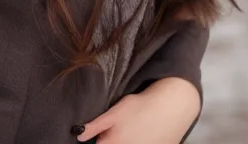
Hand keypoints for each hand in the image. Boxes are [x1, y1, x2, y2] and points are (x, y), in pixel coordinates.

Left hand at [75, 78, 200, 142]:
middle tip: (115, 129)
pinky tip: (138, 133)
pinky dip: (136, 140)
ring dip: (122, 140)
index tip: (98, 134)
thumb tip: (79, 135)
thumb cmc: (140, 107)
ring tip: (129, 129)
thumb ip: (96, 126)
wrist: (169, 109)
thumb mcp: (114, 113)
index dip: (97, 139)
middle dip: (108, 140)